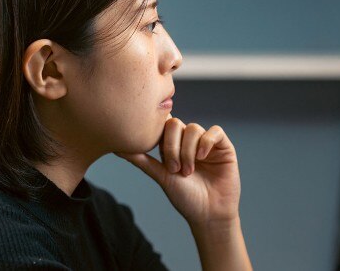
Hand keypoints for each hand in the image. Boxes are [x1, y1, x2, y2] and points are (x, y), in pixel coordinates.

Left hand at [118, 117, 240, 227]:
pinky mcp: (224, 147)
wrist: (209, 214)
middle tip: (174, 169)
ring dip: (187, 151)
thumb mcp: (160, 176)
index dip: (158, 132)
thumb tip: (116, 148)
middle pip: (175, 124)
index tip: (155, 149)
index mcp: (174, 146)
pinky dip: (206, 143)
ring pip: (193, 128)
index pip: (163, 126)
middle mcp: (189, 141)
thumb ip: (141, 160)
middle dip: (171, 147)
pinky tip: (202, 158)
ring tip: (188, 171)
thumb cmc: (185, 198)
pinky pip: (214, 132)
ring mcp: (207, 143)